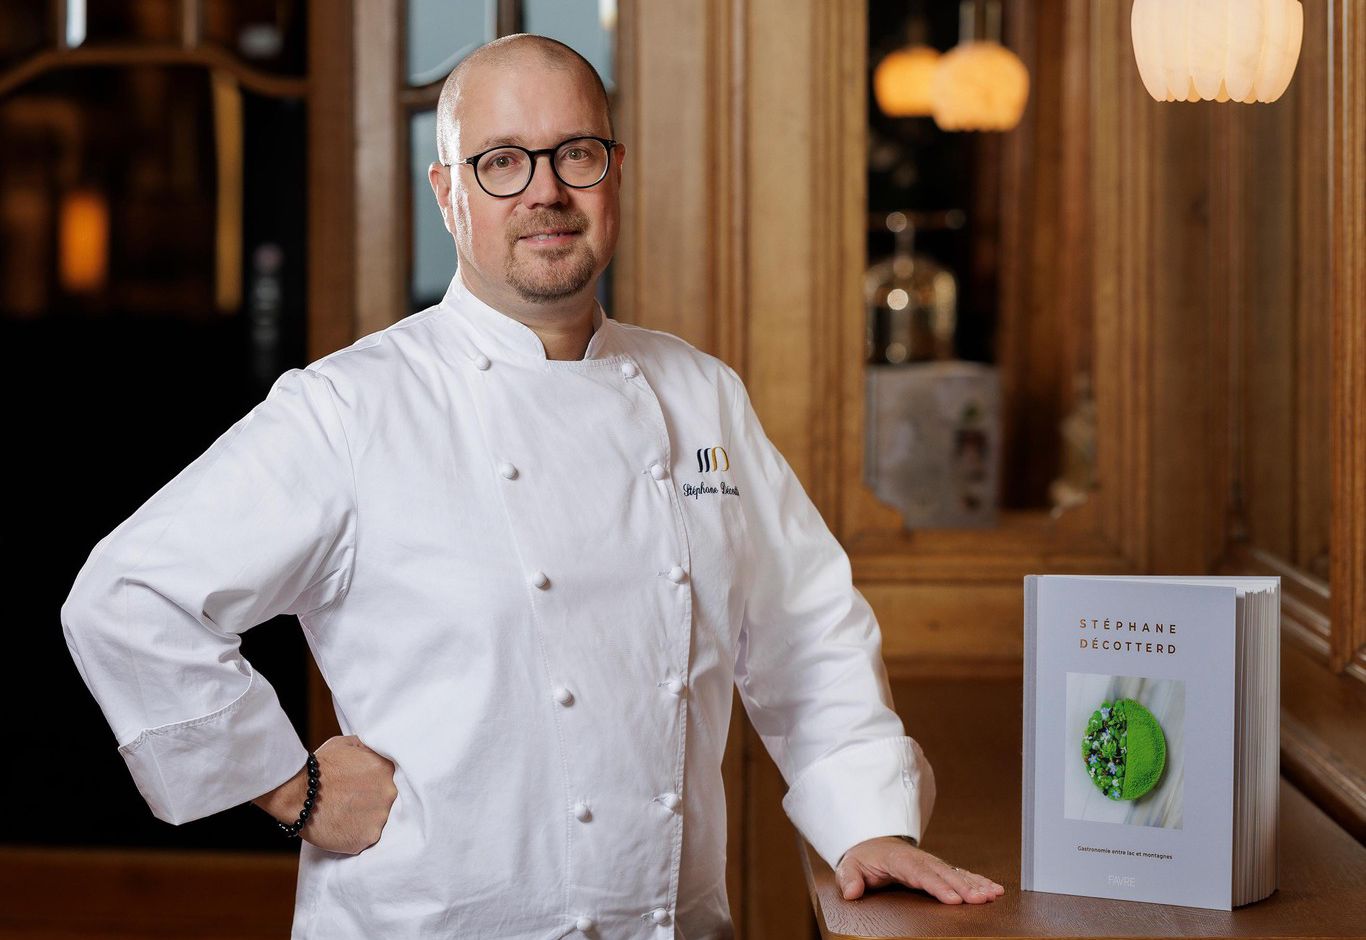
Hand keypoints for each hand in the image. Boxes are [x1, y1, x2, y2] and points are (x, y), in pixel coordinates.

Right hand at [253, 735, 397, 853]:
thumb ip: (367, 748)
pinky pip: (365, 838)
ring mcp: (379, 817)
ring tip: (343, 814)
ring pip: (377, 820)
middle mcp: (389, 792)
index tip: (362, 786)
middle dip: (371, 800)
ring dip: (364, 819)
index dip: (374, 783)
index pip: (390, 778)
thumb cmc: (319, 766)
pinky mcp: (366, 838)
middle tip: (351, 801)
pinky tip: (341, 826)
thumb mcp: (346, 744)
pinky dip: (354, 835)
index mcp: (386, 769)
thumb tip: (377, 750)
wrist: (297, 792)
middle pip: (386, 800)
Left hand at [834, 836, 1004, 904]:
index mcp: (899, 859)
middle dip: (964, 886)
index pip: (920, 873)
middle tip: (981, 899)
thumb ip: (849, 878)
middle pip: (944, 873)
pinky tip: (993, 889)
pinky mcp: (939, 869)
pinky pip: (961, 874)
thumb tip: (852, 892)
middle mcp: (920, 859)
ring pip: (956, 873)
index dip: (938, 886)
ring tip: (993, 894)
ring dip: (976, 884)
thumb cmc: (862, 858)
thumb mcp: (849, 866)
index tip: (953, 899)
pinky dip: (978, 881)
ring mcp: (931, 863)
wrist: (871, 843)